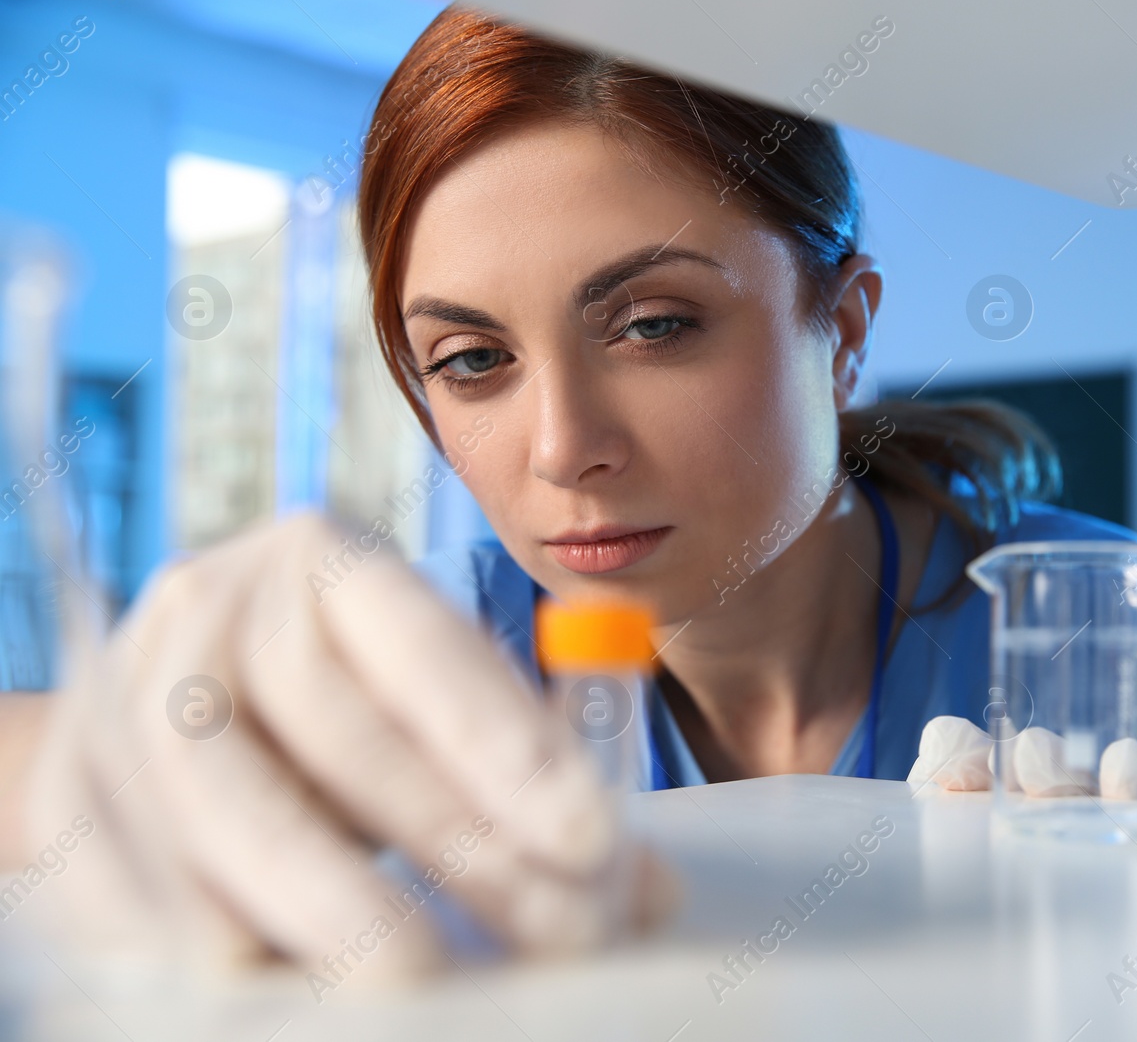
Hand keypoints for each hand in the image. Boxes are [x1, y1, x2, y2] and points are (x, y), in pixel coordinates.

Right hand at [19, 514, 674, 980]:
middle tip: (564, 932)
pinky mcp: (75, 801)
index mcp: (326, 563)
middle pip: (346, 736)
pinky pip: (158, 894)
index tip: (595, 839)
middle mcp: (218, 614)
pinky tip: (326, 992)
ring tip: (435, 982)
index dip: (511, 746)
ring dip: (347, 914)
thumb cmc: (332, 706)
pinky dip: (248, 951)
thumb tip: (643, 891)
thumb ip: (525, 777)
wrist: (154, 707)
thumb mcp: (425, 704)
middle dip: (468, 850)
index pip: (426, 647)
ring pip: (238, 818)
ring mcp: (129, 704)